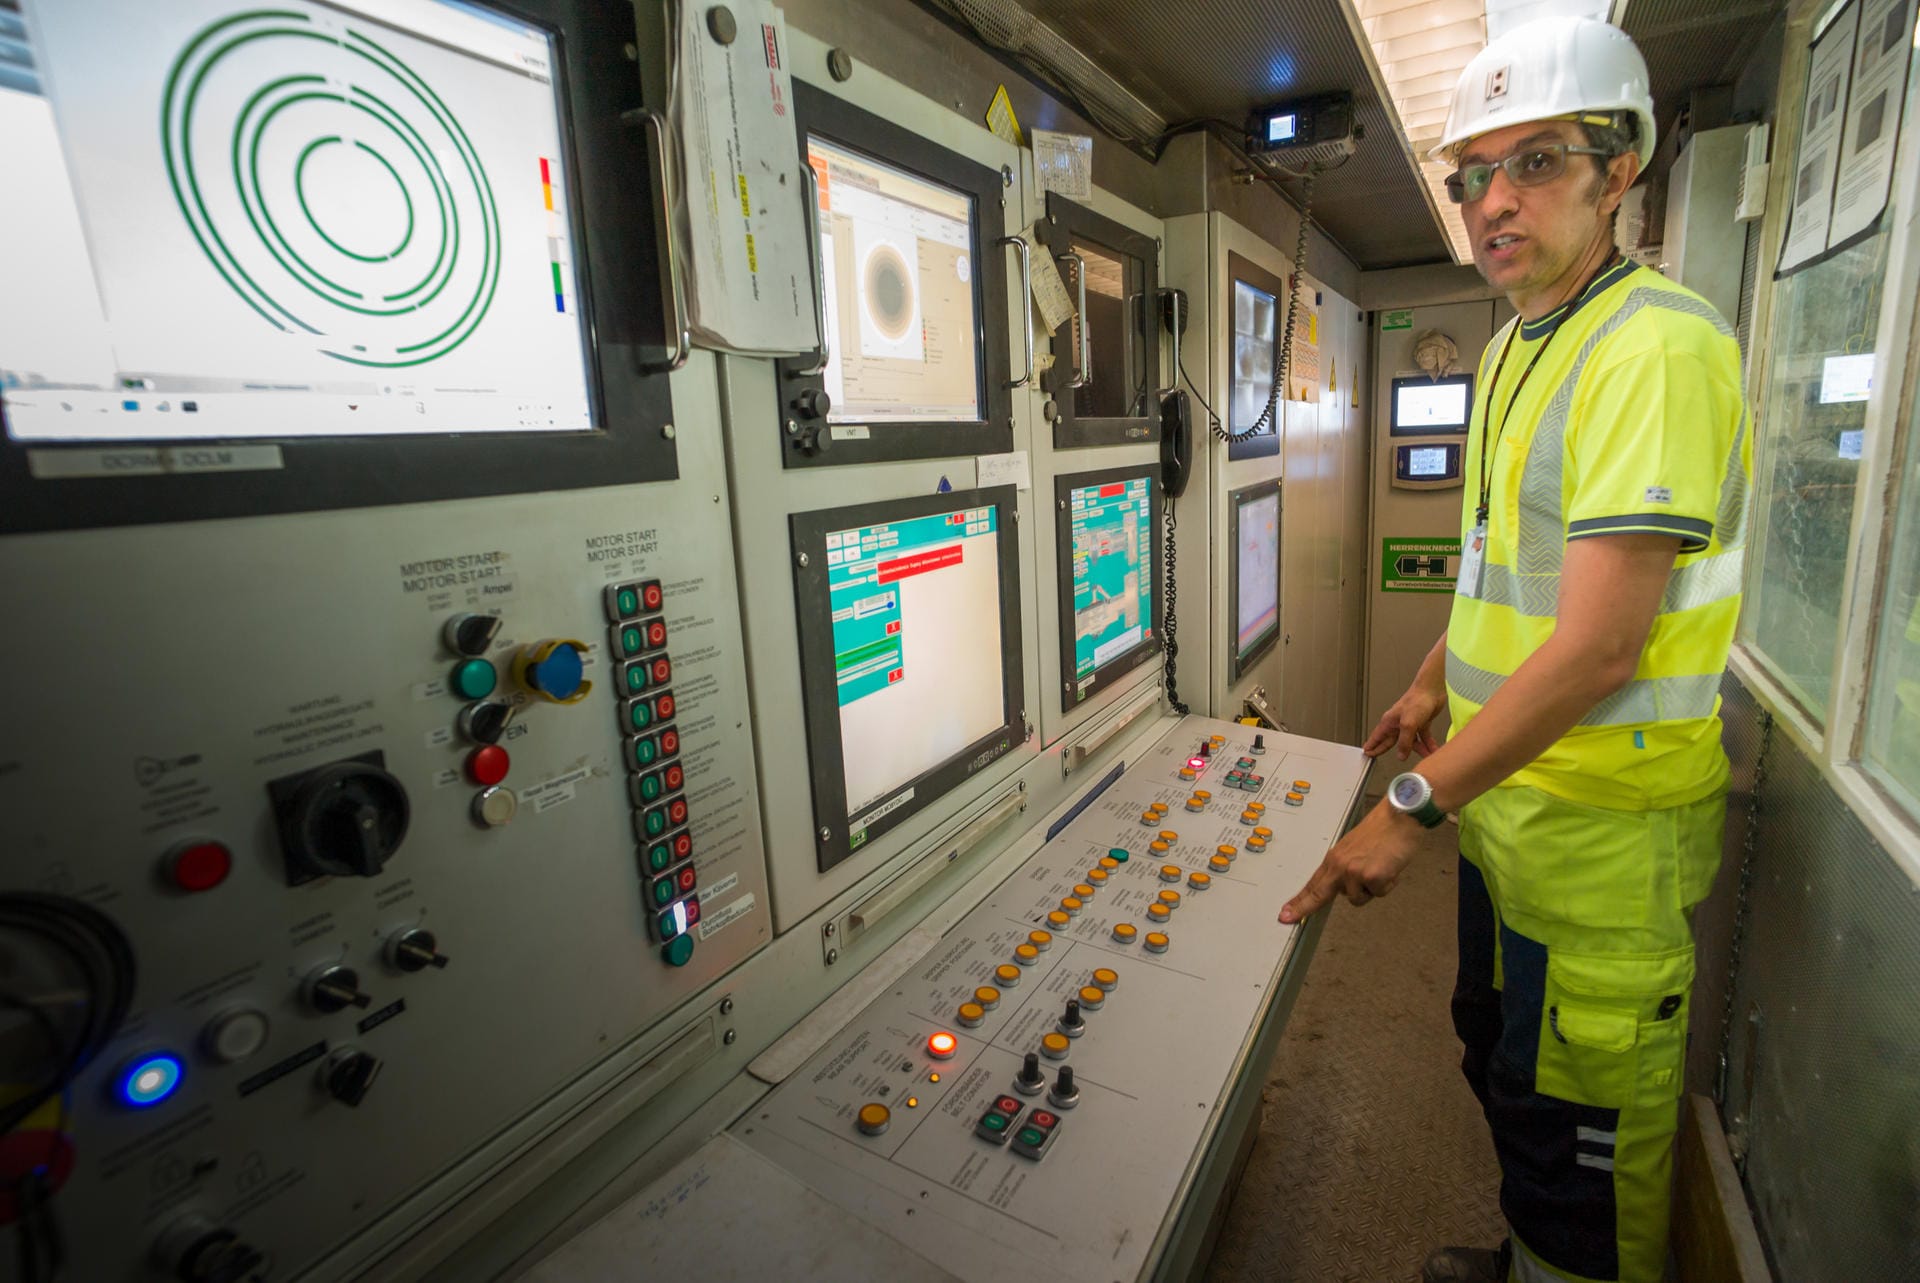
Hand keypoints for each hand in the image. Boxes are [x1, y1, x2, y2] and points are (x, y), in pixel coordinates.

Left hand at [1279, 801, 1421, 922]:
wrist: (1399, 819)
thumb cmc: (1382, 831)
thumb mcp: (1354, 848)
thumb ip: (1345, 867)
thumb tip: (1341, 887)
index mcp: (1335, 858)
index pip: (1313, 884)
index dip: (1299, 901)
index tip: (1286, 913)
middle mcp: (1340, 865)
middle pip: (1318, 894)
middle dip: (1303, 908)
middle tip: (1288, 917)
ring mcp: (1355, 872)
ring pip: (1358, 898)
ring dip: (1371, 889)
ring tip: (1381, 868)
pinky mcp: (1373, 877)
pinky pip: (1379, 893)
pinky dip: (1387, 884)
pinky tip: (1390, 868)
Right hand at [1361, 686, 1444, 760]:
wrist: (1432, 689)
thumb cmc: (1417, 699)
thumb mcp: (1408, 724)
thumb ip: (1404, 742)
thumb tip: (1401, 755)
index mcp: (1390, 722)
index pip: (1377, 737)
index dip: (1371, 746)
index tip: (1367, 753)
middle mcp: (1398, 723)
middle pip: (1391, 741)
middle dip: (1387, 750)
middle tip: (1380, 758)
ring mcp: (1410, 723)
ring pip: (1411, 742)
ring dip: (1418, 750)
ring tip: (1424, 757)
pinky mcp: (1422, 722)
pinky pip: (1424, 738)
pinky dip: (1428, 744)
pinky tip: (1432, 749)